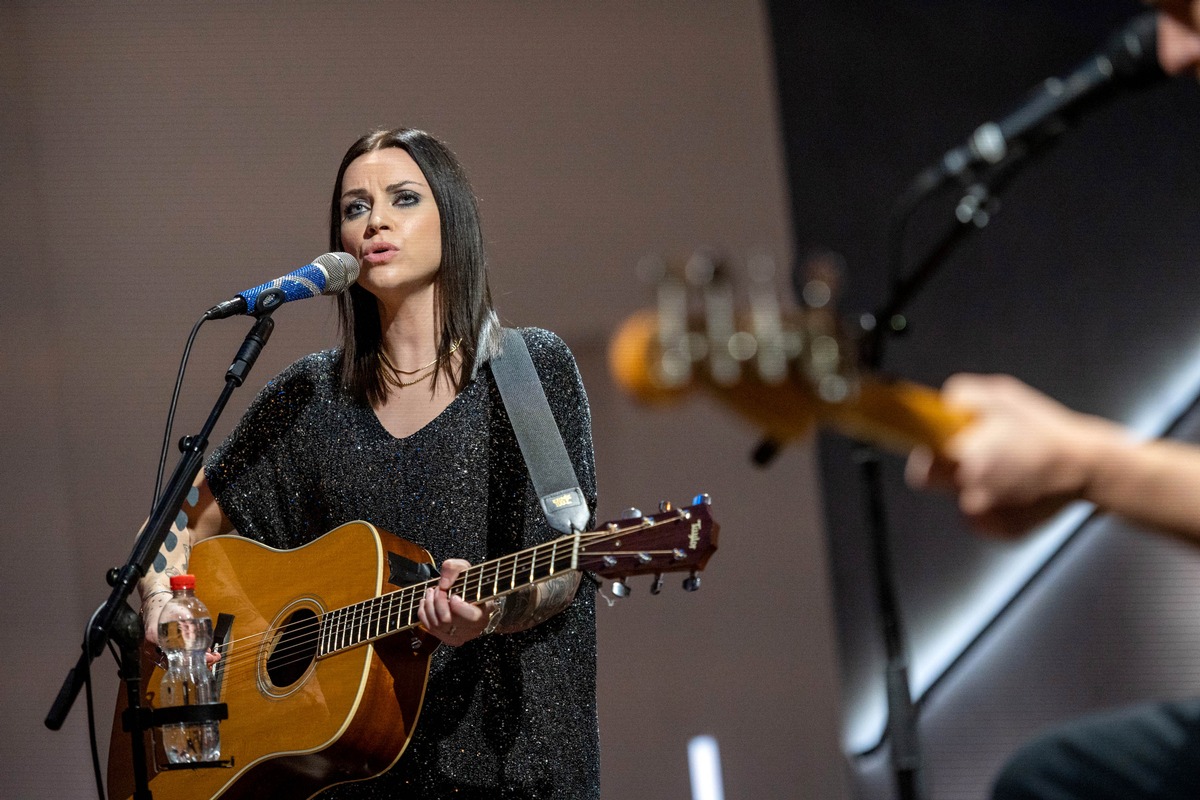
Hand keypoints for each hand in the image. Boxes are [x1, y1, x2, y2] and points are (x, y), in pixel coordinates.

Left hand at [417, 558, 498, 645]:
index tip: (453, 595)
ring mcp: (460, 636)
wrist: (470, 597)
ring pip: (436, 625)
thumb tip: (443, 585)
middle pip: (447, 620)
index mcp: (484, 612)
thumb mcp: (465, 569)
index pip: (471, 616)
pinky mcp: (447, 638)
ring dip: (429, 605)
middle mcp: (473, 628)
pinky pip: (430, 628)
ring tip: (431, 592)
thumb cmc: (470, 584)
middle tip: (438, 588)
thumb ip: (453, 568)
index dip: (458, 606)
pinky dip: (424, 613)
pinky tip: (427, 602)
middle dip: (438, 600)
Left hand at [905, 373, 1120, 535]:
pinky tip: (1021, 487)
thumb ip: (963, 396)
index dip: (924, 456)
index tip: (928, 448)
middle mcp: (973, 492)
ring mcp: (990, 516)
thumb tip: (942, 405)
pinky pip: (988, 517)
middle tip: (978, 454)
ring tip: (1012, 468)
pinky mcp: (1006, 532)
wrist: (1089, 466)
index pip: (921, 467)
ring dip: (979, 486)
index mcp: (967, 459)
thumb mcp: (1002, 395)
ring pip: (966, 499)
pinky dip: (999, 505)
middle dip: (952, 469)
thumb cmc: (1045, 430)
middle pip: (940, 484)